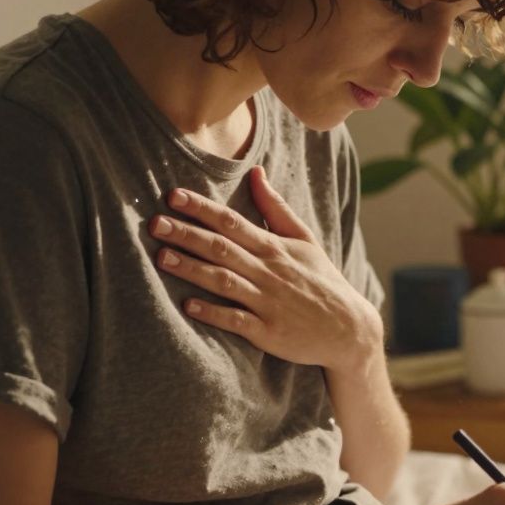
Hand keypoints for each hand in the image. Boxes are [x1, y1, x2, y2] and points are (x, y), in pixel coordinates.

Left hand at [148, 166, 381, 370]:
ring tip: (161, 257)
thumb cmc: (322, 281)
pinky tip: (188, 305)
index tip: (173, 196)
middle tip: (154, 224)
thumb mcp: (305, 240)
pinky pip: (236, 321)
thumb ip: (276, 208)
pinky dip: (213, 313)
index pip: (233, 222)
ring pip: (225, 281)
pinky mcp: (268, 332)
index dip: (202, 209)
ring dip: (192, 269)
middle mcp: (269, 272)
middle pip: (223, 248)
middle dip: (187, 234)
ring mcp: (268, 303)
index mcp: (275, 248)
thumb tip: (255, 172)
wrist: (350, 329)